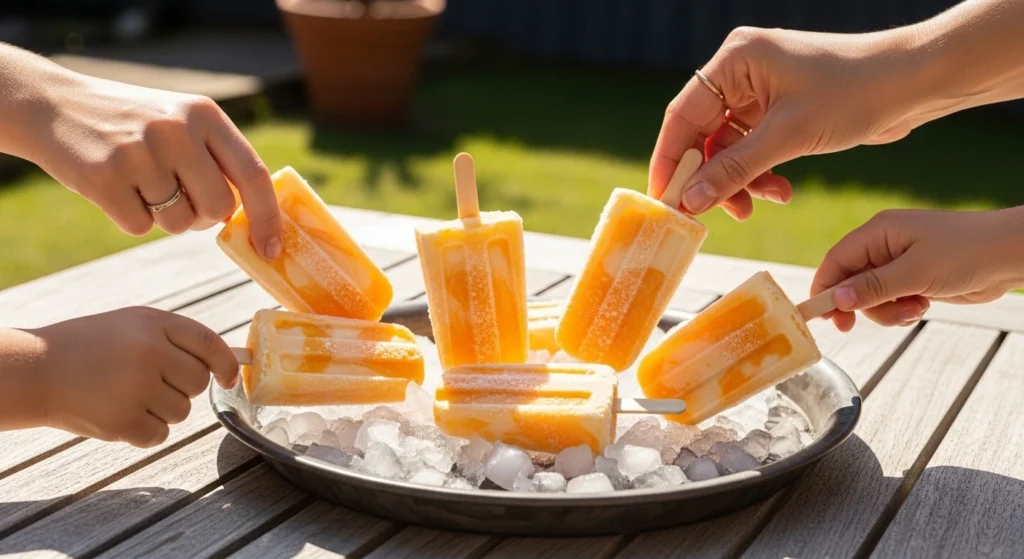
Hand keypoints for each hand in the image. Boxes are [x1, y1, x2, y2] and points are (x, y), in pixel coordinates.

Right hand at [29, 307, 237, 446]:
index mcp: (153, 324)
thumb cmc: (91, 346)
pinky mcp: (123, 421)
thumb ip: (178, 339)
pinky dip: (145, 431)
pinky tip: (120, 413)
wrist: (36, 370)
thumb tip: (227, 366)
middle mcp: (149, 353)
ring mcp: (136, 388)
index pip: (209, 344)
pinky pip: (159, 434)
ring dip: (162, 409)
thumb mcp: (133, 325)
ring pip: (181, 411)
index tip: (230, 378)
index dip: (227, 364)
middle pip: (198, 383)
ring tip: (127, 394)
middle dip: (184, 387)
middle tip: (151, 381)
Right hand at [30, 72, 282, 258]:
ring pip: (180, 223)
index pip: (254, 175)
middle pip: (218, 208)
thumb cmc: (132, 124)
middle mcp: (176, 130)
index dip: (268, 218)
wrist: (52, 105)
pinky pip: (140, 227)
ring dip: (165, 216)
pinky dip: (131, 217)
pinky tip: (115, 187)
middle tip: (179, 197)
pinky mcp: (105, 178)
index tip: (271, 249)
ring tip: (141, 182)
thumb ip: (219, 160)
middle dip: (204, 216)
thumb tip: (256, 218)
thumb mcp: (181, 121)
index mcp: (204, 114)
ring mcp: (140, 153)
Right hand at [648, 25, 943, 220]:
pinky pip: (752, 148)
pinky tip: (779, 191)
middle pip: (703, 134)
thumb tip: (689, 201)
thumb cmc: (854, 93)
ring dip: (740, 180)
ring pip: (728, 147)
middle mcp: (741, 70)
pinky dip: (760, 173)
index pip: (683, 114)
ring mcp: (760, 90)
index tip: (663, 199)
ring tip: (760, 205)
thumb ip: (732, 171)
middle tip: (713, 214)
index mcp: (735, 59)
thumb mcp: (787, 137)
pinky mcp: (779, 109)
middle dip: (711, 176)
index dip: (669, 160)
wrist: (915, 84)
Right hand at [811, 207, 1023, 331]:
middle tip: (854, 327)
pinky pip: (891, 299)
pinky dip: (900, 309)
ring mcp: (900, 262)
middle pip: (850, 281)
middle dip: (859, 304)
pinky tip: (921, 307)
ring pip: (871, 295)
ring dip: (885, 310)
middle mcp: (885, 245)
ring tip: (914, 309)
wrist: (1011, 255)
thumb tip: (836, 300)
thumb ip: (873, 287)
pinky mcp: (914, 277)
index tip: (819, 316)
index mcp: (879, 232)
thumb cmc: (966, 252)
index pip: (836, 260)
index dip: (824, 288)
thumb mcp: (915, 273)